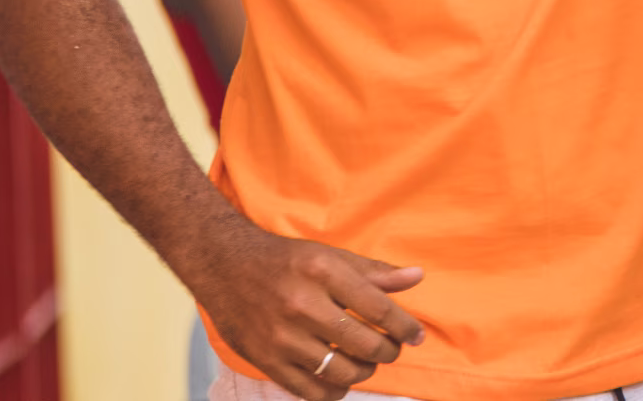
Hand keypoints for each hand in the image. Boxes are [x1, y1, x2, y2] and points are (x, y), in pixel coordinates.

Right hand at [182, 220, 425, 400]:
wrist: (224, 267)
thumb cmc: (287, 261)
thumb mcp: (331, 256)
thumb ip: (374, 272)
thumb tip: (417, 277)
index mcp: (324, 272)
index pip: (379, 308)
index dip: (406, 327)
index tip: (417, 336)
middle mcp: (302, 305)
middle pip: (364, 344)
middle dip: (388, 351)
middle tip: (392, 349)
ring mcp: (282, 337)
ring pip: (341, 372)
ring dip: (364, 372)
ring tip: (367, 363)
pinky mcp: (266, 360)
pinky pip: (310, 391)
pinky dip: (334, 391)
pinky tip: (341, 380)